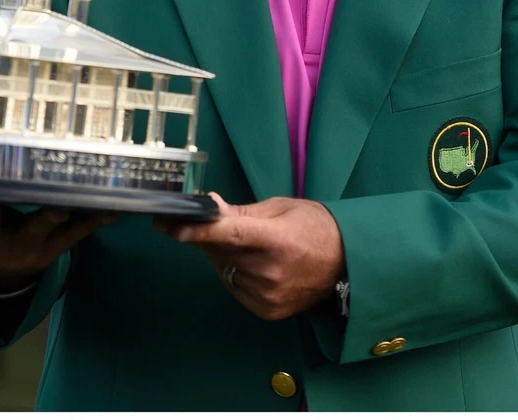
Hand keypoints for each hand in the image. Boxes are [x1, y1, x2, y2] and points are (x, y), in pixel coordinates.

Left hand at [155, 193, 344, 320]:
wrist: (348, 262)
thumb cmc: (314, 226)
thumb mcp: (280, 208)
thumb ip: (240, 212)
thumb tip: (208, 205)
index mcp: (276, 239)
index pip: (229, 233)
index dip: (197, 229)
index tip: (169, 225)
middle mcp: (270, 272)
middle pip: (220, 251)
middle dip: (208, 234)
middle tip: (208, 220)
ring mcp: (268, 295)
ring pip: (224, 269)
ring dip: (224, 255)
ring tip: (249, 244)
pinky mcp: (267, 311)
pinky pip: (234, 287)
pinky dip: (235, 273)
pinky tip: (254, 263)